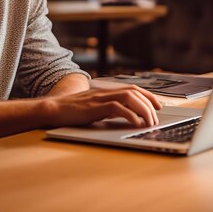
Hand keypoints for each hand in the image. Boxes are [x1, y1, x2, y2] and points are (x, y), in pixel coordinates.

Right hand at [44, 85, 160, 127]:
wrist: (54, 109)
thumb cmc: (71, 111)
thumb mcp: (93, 108)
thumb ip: (107, 108)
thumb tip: (124, 116)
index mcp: (105, 91)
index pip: (132, 88)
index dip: (147, 95)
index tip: (158, 105)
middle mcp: (105, 92)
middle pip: (134, 91)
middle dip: (149, 103)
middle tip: (156, 117)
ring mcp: (100, 98)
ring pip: (129, 97)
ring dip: (143, 109)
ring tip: (149, 122)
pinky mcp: (95, 107)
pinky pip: (117, 108)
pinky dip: (130, 115)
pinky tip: (136, 123)